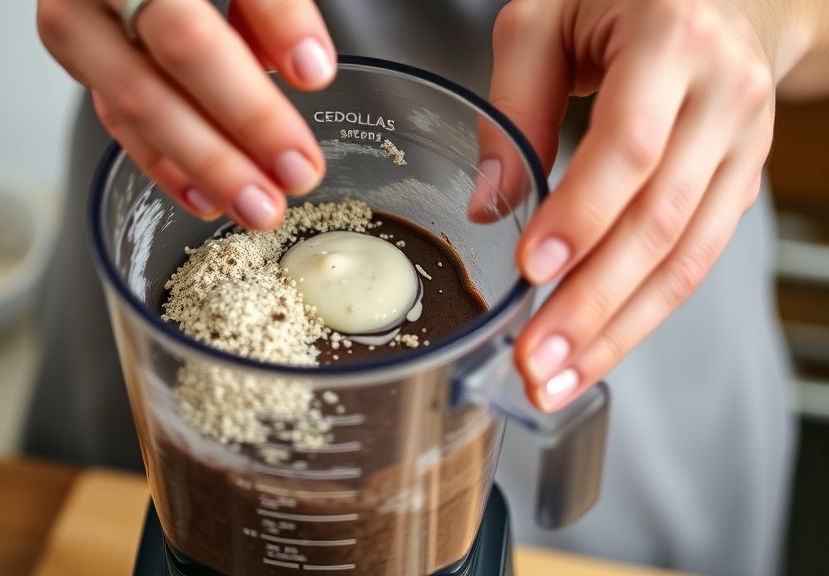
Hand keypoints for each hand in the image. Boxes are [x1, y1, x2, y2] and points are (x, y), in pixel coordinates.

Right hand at [36, 0, 335, 229]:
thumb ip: (270, 3)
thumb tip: (306, 67)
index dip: (277, 24)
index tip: (316, 73)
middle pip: (181, 48)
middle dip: (247, 117)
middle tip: (295, 169)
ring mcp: (80, 20)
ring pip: (139, 99)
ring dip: (208, 162)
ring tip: (258, 203)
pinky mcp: (78, 56)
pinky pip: (117, 118)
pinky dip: (165, 163)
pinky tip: (206, 196)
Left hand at [479, 0, 820, 410]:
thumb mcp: (546, 16)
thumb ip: (512, 102)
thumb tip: (488, 205)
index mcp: (671, 40)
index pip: (628, 146)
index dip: (580, 215)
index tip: (531, 270)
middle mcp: (722, 97)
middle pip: (660, 221)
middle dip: (593, 303)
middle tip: (534, 361)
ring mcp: (743, 146)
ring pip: (685, 258)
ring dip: (618, 330)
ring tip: (557, 378)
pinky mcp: (740, 185)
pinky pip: (695, 260)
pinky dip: (643, 311)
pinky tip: (597, 347)